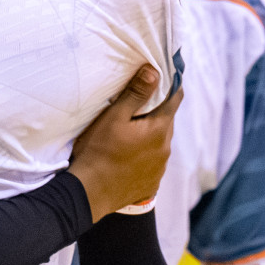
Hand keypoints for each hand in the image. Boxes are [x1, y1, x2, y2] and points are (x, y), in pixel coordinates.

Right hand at [67, 65, 181, 222]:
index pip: (175, 98)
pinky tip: (127, 155)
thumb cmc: (99, 151)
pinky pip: (152, 162)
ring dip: (150, 134)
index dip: (170, 84)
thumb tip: (154, 70)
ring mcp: (160, 168)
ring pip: (159, 142)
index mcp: (160, 129)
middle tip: (137, 103)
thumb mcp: (114, 117)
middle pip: (166, 121)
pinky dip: (144, 154)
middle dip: (156, 110)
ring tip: (129, 132)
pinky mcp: (151, 183)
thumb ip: (136, 94)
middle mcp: (166, 149)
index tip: (163, 75)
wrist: (89, 193)